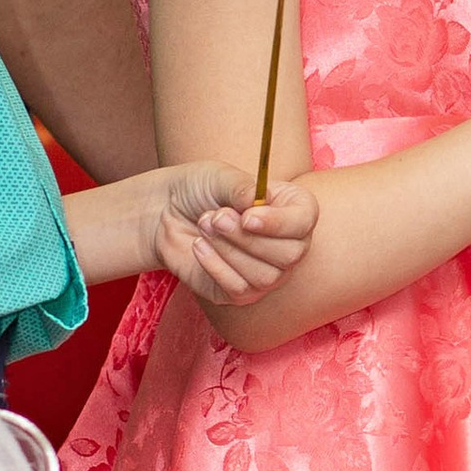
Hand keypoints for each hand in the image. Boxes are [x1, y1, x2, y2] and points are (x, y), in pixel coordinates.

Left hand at [152, 164, 319, 302]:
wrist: (166, 213)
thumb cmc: (201, 190)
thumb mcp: (221, 177)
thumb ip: (242, 188)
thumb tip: (256, 202)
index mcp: (292, 208)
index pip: (305, 221)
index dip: (279, 223)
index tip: (247, 216)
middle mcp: (288, 243)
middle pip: (289, 254)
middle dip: (247, 238)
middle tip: (217, 217)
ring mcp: (268, 272)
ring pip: (264, 276)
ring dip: (228, 250)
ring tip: (204, 225)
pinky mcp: (242, 292)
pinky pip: (239, 288)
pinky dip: (215, 265)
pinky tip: (199, 246)